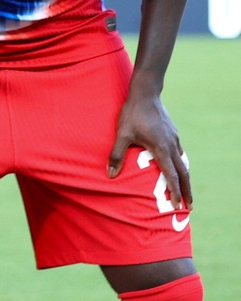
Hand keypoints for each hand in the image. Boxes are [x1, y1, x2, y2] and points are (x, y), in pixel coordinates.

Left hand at [109, 78, 191, 212]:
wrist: (145, 93)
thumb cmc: (132, 114)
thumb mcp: (122, 134)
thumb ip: (116, 155)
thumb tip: (110, 175)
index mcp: (162, 148)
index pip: (172, 175)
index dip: (175, 192)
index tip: (178, 205)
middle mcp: (172, 146)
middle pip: (183, 173)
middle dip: (186, 191)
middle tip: (189, 207)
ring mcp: (174, 139)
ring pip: (183, 163)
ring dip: (185, 178)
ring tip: (186, 191)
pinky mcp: (173, 133)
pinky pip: (180, 154)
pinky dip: (181, 165)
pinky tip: (178, 168)